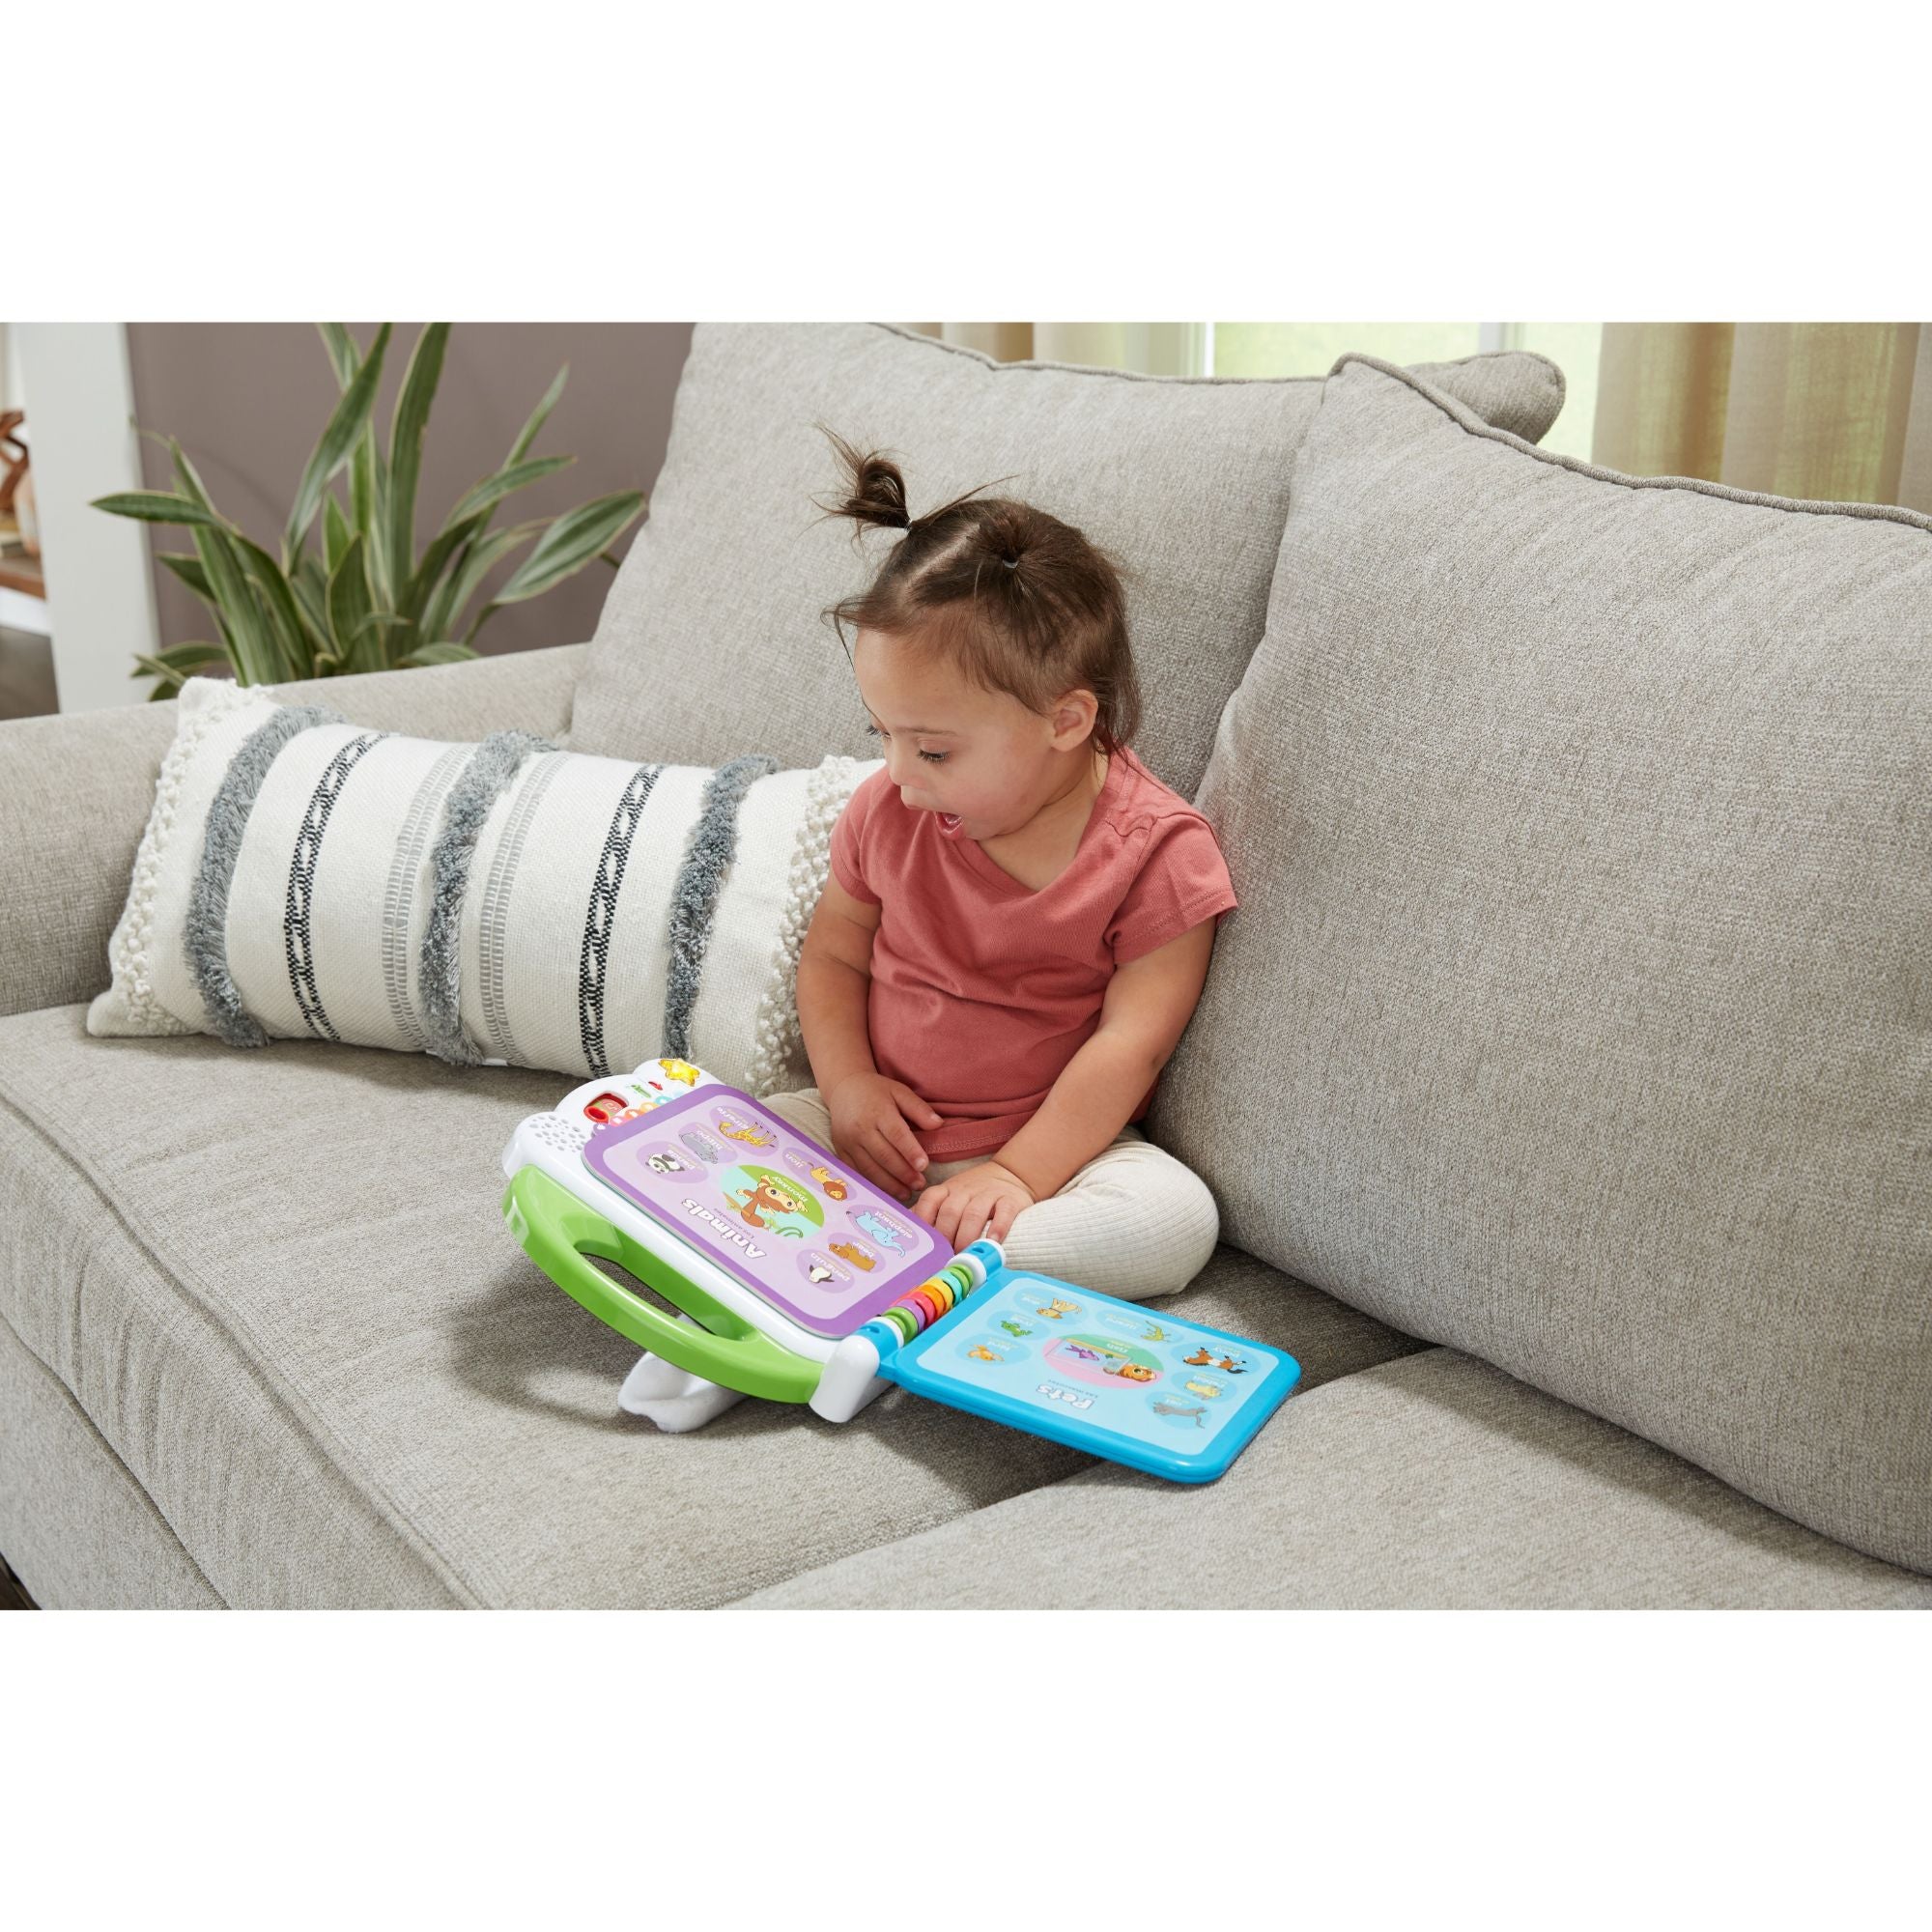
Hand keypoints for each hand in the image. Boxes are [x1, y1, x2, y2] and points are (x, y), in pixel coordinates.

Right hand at [825, 1071, 941, 1202]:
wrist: (844, 1088)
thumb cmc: (876, 1091)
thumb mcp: (899, 1091)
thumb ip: (919, 1109)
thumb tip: (938, 1124)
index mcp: (878, 1111)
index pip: (896, 1134)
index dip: (910, 1151)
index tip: (924, 1166)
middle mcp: (860, 1128)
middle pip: (884, 1155)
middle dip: (903, 1173)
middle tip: (920, 1184)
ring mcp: (848, 1142)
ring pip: (869, 1168)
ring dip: (889, 1184)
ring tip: (907, 1193)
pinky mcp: (841, 1151)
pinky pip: (856, 1172)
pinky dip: (872, 1183)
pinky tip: (886, 1191)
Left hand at [914, 1160, 1036, 1247]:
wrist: (1011, 1174)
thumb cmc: (974, 1195)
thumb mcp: (950, 1197)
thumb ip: (931, 1214)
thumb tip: (909, 1238)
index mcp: (946, 1191)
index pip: (929, 1201)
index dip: (925, 1223)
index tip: (924, 1245)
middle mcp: (965, 1190)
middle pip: (950, 1211)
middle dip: (946, 1237)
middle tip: (945, 1259)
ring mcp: (988, 1193)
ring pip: (974, 1213)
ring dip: (967, 1237)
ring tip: (965, 1257)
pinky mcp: (1011, 1199)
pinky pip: (1004, 1211)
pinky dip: (999, 1228)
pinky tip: (993, 1243)